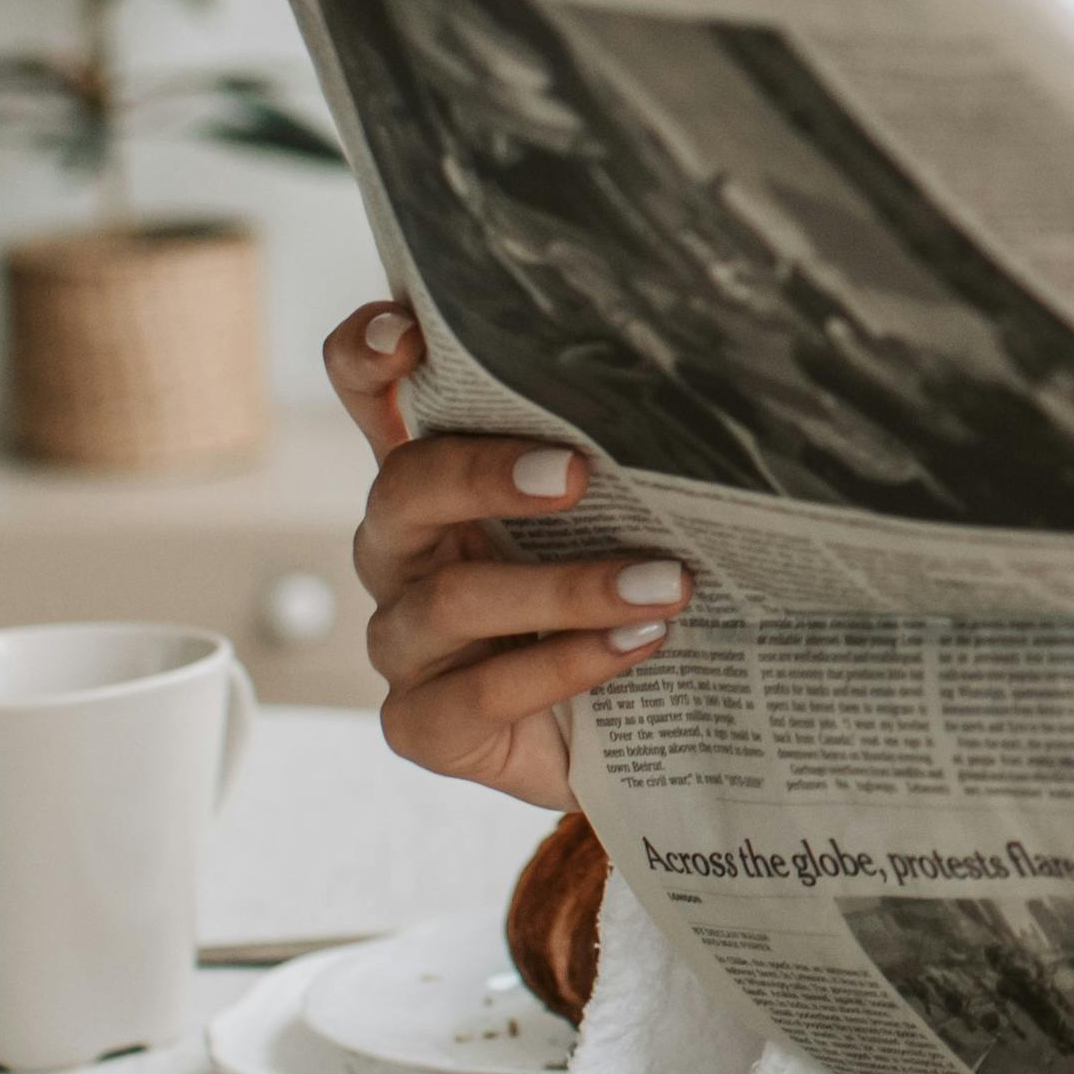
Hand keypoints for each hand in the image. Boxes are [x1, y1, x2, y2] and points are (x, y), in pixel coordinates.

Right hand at [320, 299, 678, 810]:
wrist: (627, 740)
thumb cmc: (614, 600)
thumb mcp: (617, 519)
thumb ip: (619, 462)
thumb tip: (705, 389)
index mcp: (437, 483)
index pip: (373, 400)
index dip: (368, 358)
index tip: (410, 332)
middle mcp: (404, 552)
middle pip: (401, 489)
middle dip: (483, 474)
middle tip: (577, 473)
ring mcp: (403, 641)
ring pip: (449, 599)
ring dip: (564, 589)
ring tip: (666, 584)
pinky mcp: (422, 724)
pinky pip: (474, 694)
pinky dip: (564, 666)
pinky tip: (636, 647)